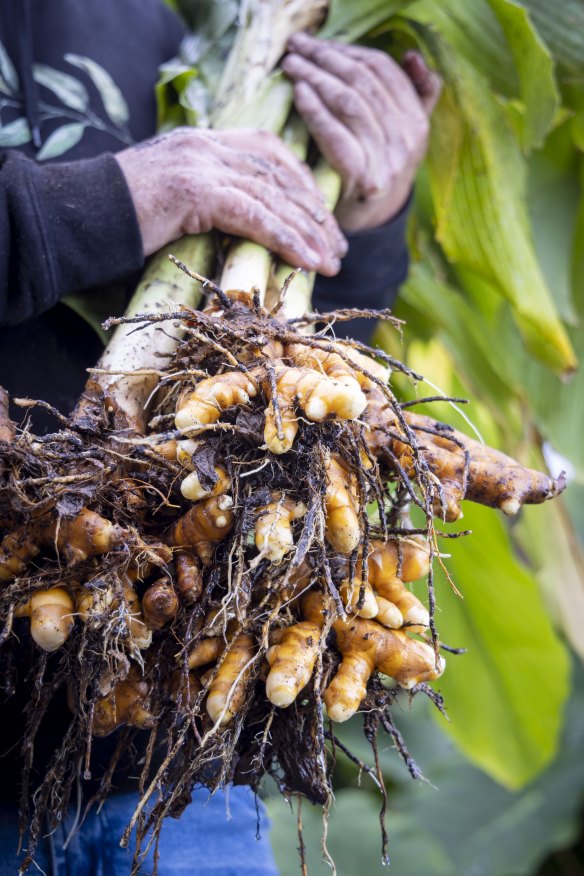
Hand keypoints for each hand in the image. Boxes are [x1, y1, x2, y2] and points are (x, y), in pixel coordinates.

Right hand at [115, 127, 347, 274]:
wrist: (78, 217)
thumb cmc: (120, 220)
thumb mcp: (173, 202)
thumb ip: (207, 202)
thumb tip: (241, 232)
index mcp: (202, 142)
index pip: (268, 151)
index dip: (301, 183)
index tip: (322, 216)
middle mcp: (206, 145)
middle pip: (279, 174)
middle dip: (314, 212)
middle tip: (338, 246)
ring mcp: (201, 163)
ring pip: (273, 196)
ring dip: (308, 232)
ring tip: (332, 261)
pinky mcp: (195, 190)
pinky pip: (256, 215)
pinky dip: (286, 239)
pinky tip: (308, 260)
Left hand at [283, 35, 441, 232]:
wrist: (370, 228)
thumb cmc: (376, 172)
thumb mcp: (401, 137)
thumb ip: (414, 97)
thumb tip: (413, 57)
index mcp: (418, 123)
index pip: (383, 71)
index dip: (348, 51)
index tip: (318, 43)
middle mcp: (408, 140)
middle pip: (364, 83)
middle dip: (326, 58)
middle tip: (296, 46)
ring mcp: (387, 162)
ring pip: (349, 103)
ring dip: (316, 77)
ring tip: (291, 65)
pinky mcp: (363, 181)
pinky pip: (337, 136)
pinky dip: (316, 111)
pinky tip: (299, 94)